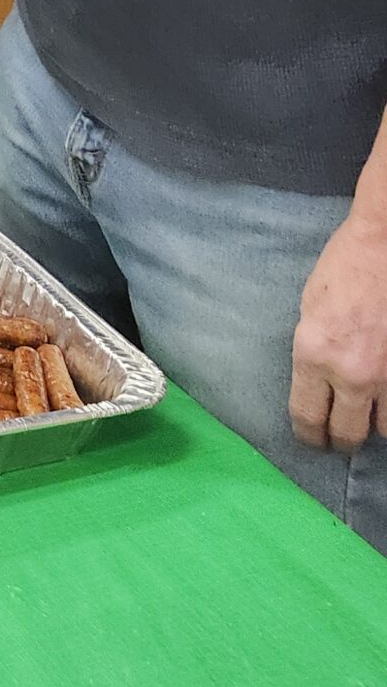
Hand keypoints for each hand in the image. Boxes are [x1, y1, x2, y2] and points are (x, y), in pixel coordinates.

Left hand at [290, 213, 386, 453]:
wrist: (383, 244)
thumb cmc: (344, 267)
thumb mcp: (309, 309)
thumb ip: (313, 353)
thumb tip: (318, 383)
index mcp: (313, 354)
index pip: (307, 416)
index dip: (309, 436)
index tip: (312, 441)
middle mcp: (350, 372)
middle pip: (347, 434)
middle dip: (341, 441)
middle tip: (340, 440)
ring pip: (385, 429)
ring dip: (375, 424)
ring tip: (369, 417)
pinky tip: (385, 400)